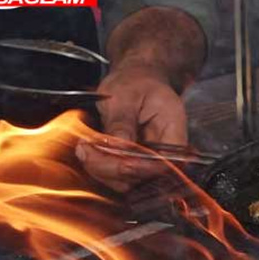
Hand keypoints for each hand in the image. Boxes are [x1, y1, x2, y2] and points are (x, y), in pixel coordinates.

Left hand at [75, 6, 204, 191]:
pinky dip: (100, 167)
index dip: (136, 166)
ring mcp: (150, 159)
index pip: (163, 163)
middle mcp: (166, 150)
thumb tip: (115, 148)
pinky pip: (118, 176)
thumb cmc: (136, 81)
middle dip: (111, 168)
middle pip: (144, 176)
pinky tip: (88, 151)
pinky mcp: (135, 162)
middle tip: (85, 150)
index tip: (109, 155)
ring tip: (84, 148)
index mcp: (174, 130)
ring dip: (102, 170)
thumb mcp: (125, 95)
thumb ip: (121, 122)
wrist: (136, 78)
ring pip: (128, 181)